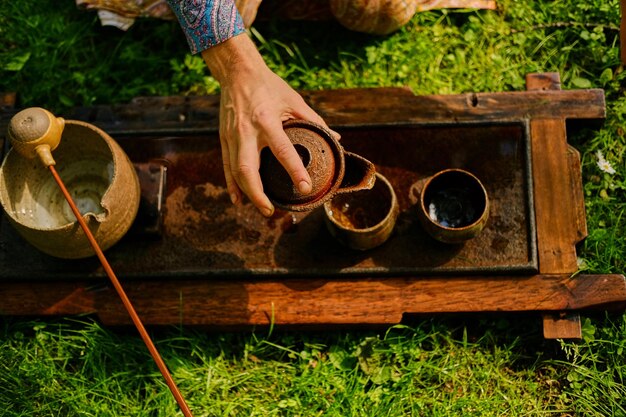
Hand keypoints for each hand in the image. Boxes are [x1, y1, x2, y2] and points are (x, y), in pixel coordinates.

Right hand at [202, 33, 337, 216]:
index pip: (283, 150)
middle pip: (248, 169)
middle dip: (259, 194)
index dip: (294, 171)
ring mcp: (232, 136)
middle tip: (272, 211)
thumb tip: (335, 139)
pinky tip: (238, 200)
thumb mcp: (294, 100)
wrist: (237, 72)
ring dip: (247, 193)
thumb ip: (315, 121)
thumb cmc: (269, 86)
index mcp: (267, 121)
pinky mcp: (224, 138)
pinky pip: (226, 166)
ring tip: (262, 209)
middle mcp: (247, 131)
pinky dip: (232, 185)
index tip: (304, 188)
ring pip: (236, 171)